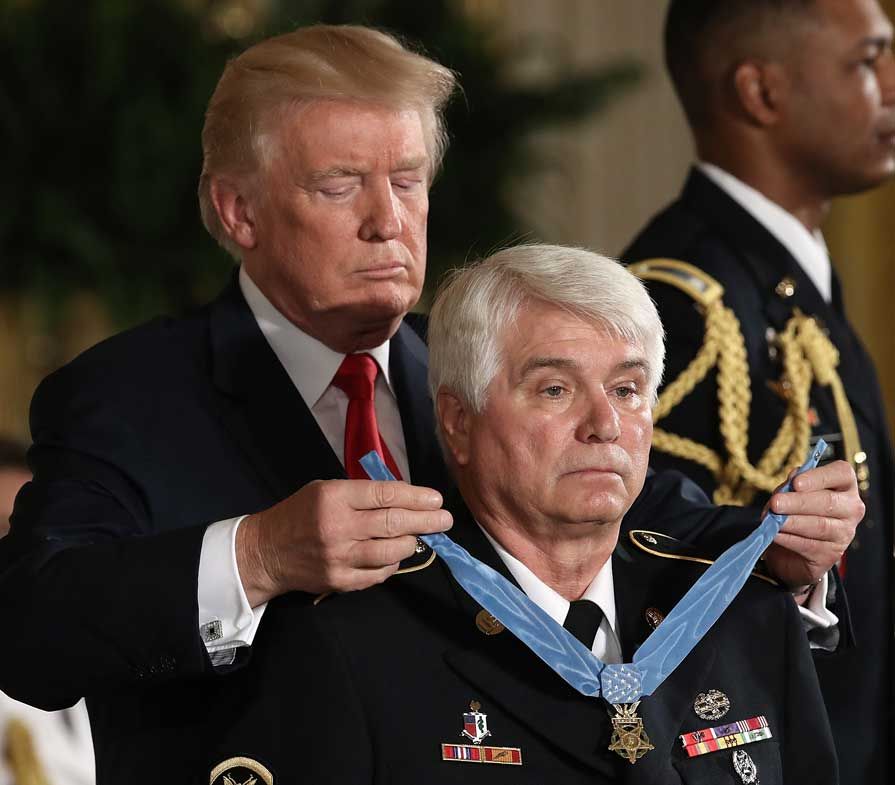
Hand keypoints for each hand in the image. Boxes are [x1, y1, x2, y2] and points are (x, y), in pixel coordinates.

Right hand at [236, 479, 452, 604]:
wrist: (267, 551)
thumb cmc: (301, 513)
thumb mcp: (326, 489)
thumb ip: (361, 493)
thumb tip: (404, 497)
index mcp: (334, 497)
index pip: (385, 495)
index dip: (416, 497)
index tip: (436, 499)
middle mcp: (338, 527)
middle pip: (393, 523)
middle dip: (426, 521)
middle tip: (445, 519)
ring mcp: (339, 557)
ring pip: (390, 551)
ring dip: (411, 543)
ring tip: (420, 536)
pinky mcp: (339, 581)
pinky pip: (378, 574)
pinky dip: (392, 564)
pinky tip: (396, 554)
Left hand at [762, 460, 863, 588]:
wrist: (792, 548)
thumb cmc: (795, 510)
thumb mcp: (792, 492)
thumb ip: (792, 484)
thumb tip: (792, 480)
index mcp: (844, 485)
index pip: (841, 473)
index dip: (818, 477)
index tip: (796, 483)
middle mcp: (851, 508)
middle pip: (828, 502)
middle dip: (799, 502)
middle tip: (776, 503)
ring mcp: (844, 533)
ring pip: (820, 526)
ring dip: (792, 522)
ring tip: (773, 520)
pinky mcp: (831, 554)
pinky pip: (809, 545)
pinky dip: (789, 539)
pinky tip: (775, 534)